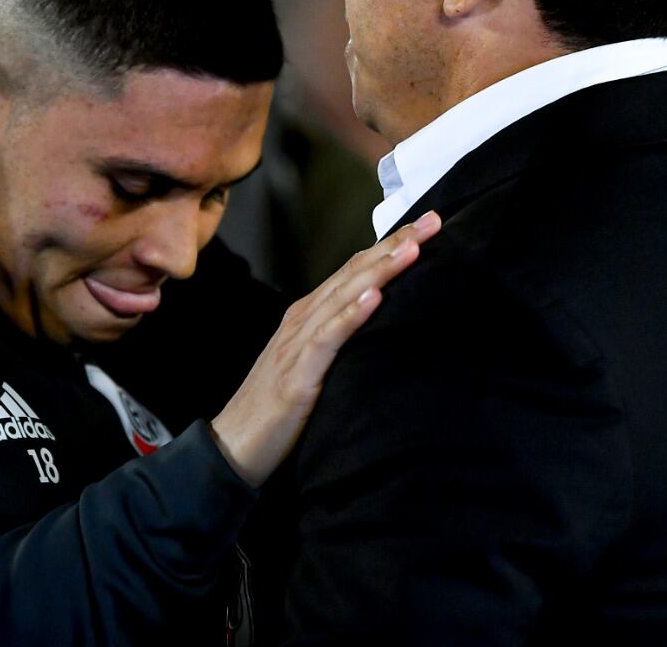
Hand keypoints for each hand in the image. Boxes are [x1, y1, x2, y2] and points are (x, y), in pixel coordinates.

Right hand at [209, 211, 441, 487]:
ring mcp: (297, 342)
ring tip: (413, 248)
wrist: (232, 446)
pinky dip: (351, 314)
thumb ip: (340, 340)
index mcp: (309, 315)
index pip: (356, 269)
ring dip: (380, 270)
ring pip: (344, 295)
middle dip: (396, 245)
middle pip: (355, 272)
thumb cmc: (277, 410)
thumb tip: (381, 322)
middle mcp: (303, 318)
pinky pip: (328, 337)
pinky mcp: (297, 373)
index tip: (427, 225)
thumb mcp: (314, 365)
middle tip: (433, 220)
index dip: (391, 245)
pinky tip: (374, 297)